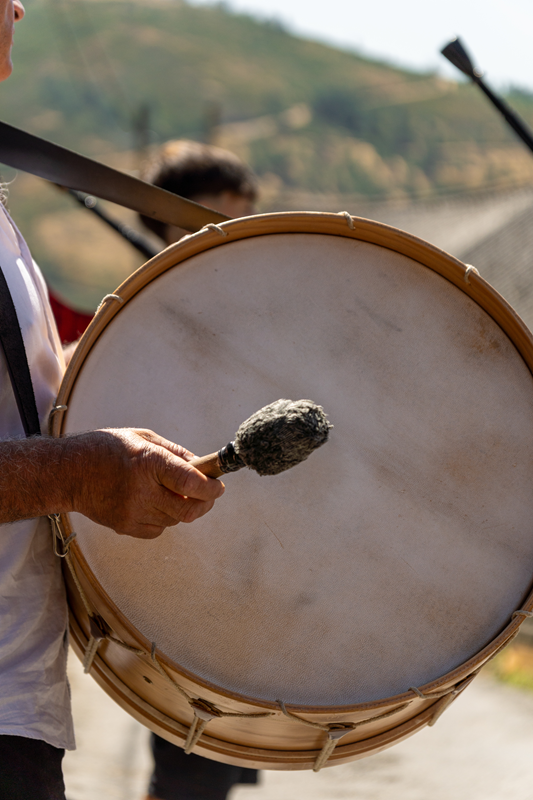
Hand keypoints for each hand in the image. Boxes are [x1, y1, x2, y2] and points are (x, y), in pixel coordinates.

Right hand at [67, 428, 224, 538]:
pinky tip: (156, 504)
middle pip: (188, 509)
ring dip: (183, 508)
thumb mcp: (142, 437)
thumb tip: (201, 464)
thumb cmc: (105, 449)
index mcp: (148, 462)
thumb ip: (174, 452)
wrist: (68, 473)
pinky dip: (165, 519)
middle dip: (205, 503)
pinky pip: (158, 530)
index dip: (211, 487)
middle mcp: (141, 490)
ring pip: (175, 519)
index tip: (219, 486)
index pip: (190, 482)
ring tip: (175, 493)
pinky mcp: (124, 526)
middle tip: (209, 494)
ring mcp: (132, 511)